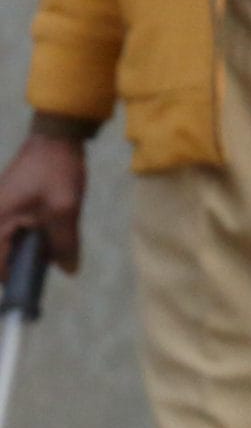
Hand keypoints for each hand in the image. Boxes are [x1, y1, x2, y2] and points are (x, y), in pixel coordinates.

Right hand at [0, 136, 85, 274]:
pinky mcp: (8, 204)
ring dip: (29, 248)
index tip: (32, 289)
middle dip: (23, 263)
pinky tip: (49, 230)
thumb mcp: (65, 210)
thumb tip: (68, 271)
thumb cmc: (57, 171)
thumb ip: (64, 243)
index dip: (14, 281)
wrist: (56, 138)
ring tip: (52, 245)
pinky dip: (30, 235)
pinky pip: (14, 229)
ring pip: (10, 242)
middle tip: (48, 261)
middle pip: (2, 255)